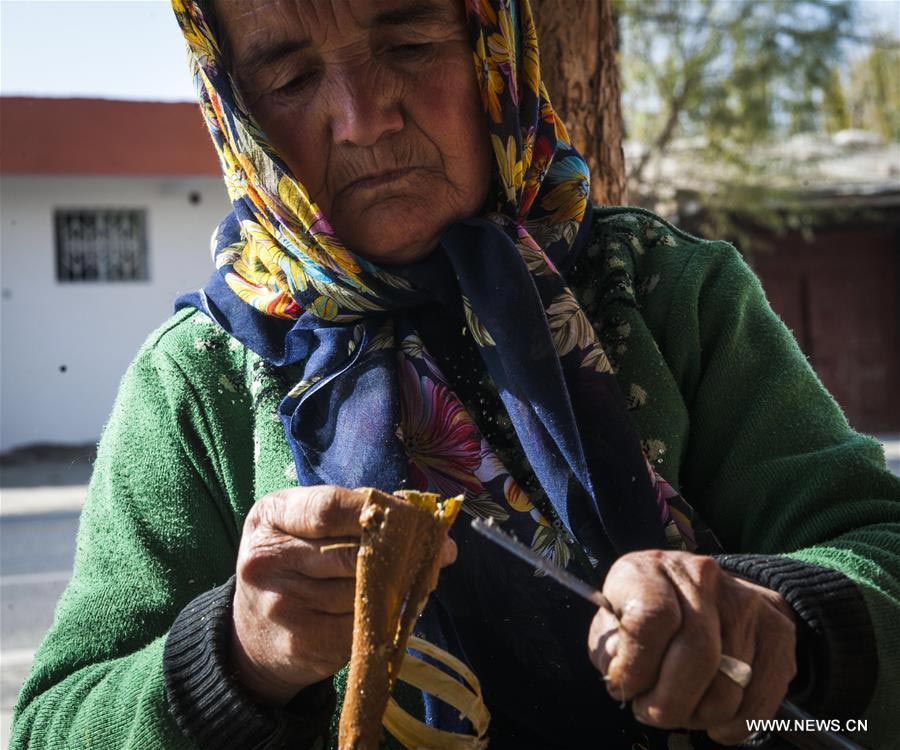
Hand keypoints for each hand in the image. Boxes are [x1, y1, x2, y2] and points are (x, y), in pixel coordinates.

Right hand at [231, 485, 457, 705]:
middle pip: (352, 552)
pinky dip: (383, 619)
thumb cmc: (294, 566)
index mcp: (270, 517)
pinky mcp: (300, 643)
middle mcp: (267, 558)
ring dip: (397, 586)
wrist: (253, 637)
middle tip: (433, 550)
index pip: (330, 508)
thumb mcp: (306, 527)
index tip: (413, 516)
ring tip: (413, 579)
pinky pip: (360, 627)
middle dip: (398, 550)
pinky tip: (389, 611)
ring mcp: (281, 604)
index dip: (378, 511)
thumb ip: (356, 516)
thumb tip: (429, 523)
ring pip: (362, 591)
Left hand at [587, 550, 796, 744]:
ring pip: (729, 685)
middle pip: (697, 655)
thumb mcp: (613, 622)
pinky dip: (736, 725)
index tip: (625, 689)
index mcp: (649, 570)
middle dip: (669, 703)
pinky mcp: (777, 629)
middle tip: (652, 713)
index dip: (636, 668)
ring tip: (682, 709)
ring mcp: (745, 601)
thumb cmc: (645, 615)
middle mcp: (700, 576)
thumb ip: (612, 650)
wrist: (700, 591)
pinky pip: (761, 699)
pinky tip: (714, 721)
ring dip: (700, 715)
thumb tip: (626, 678)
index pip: (652, 620)